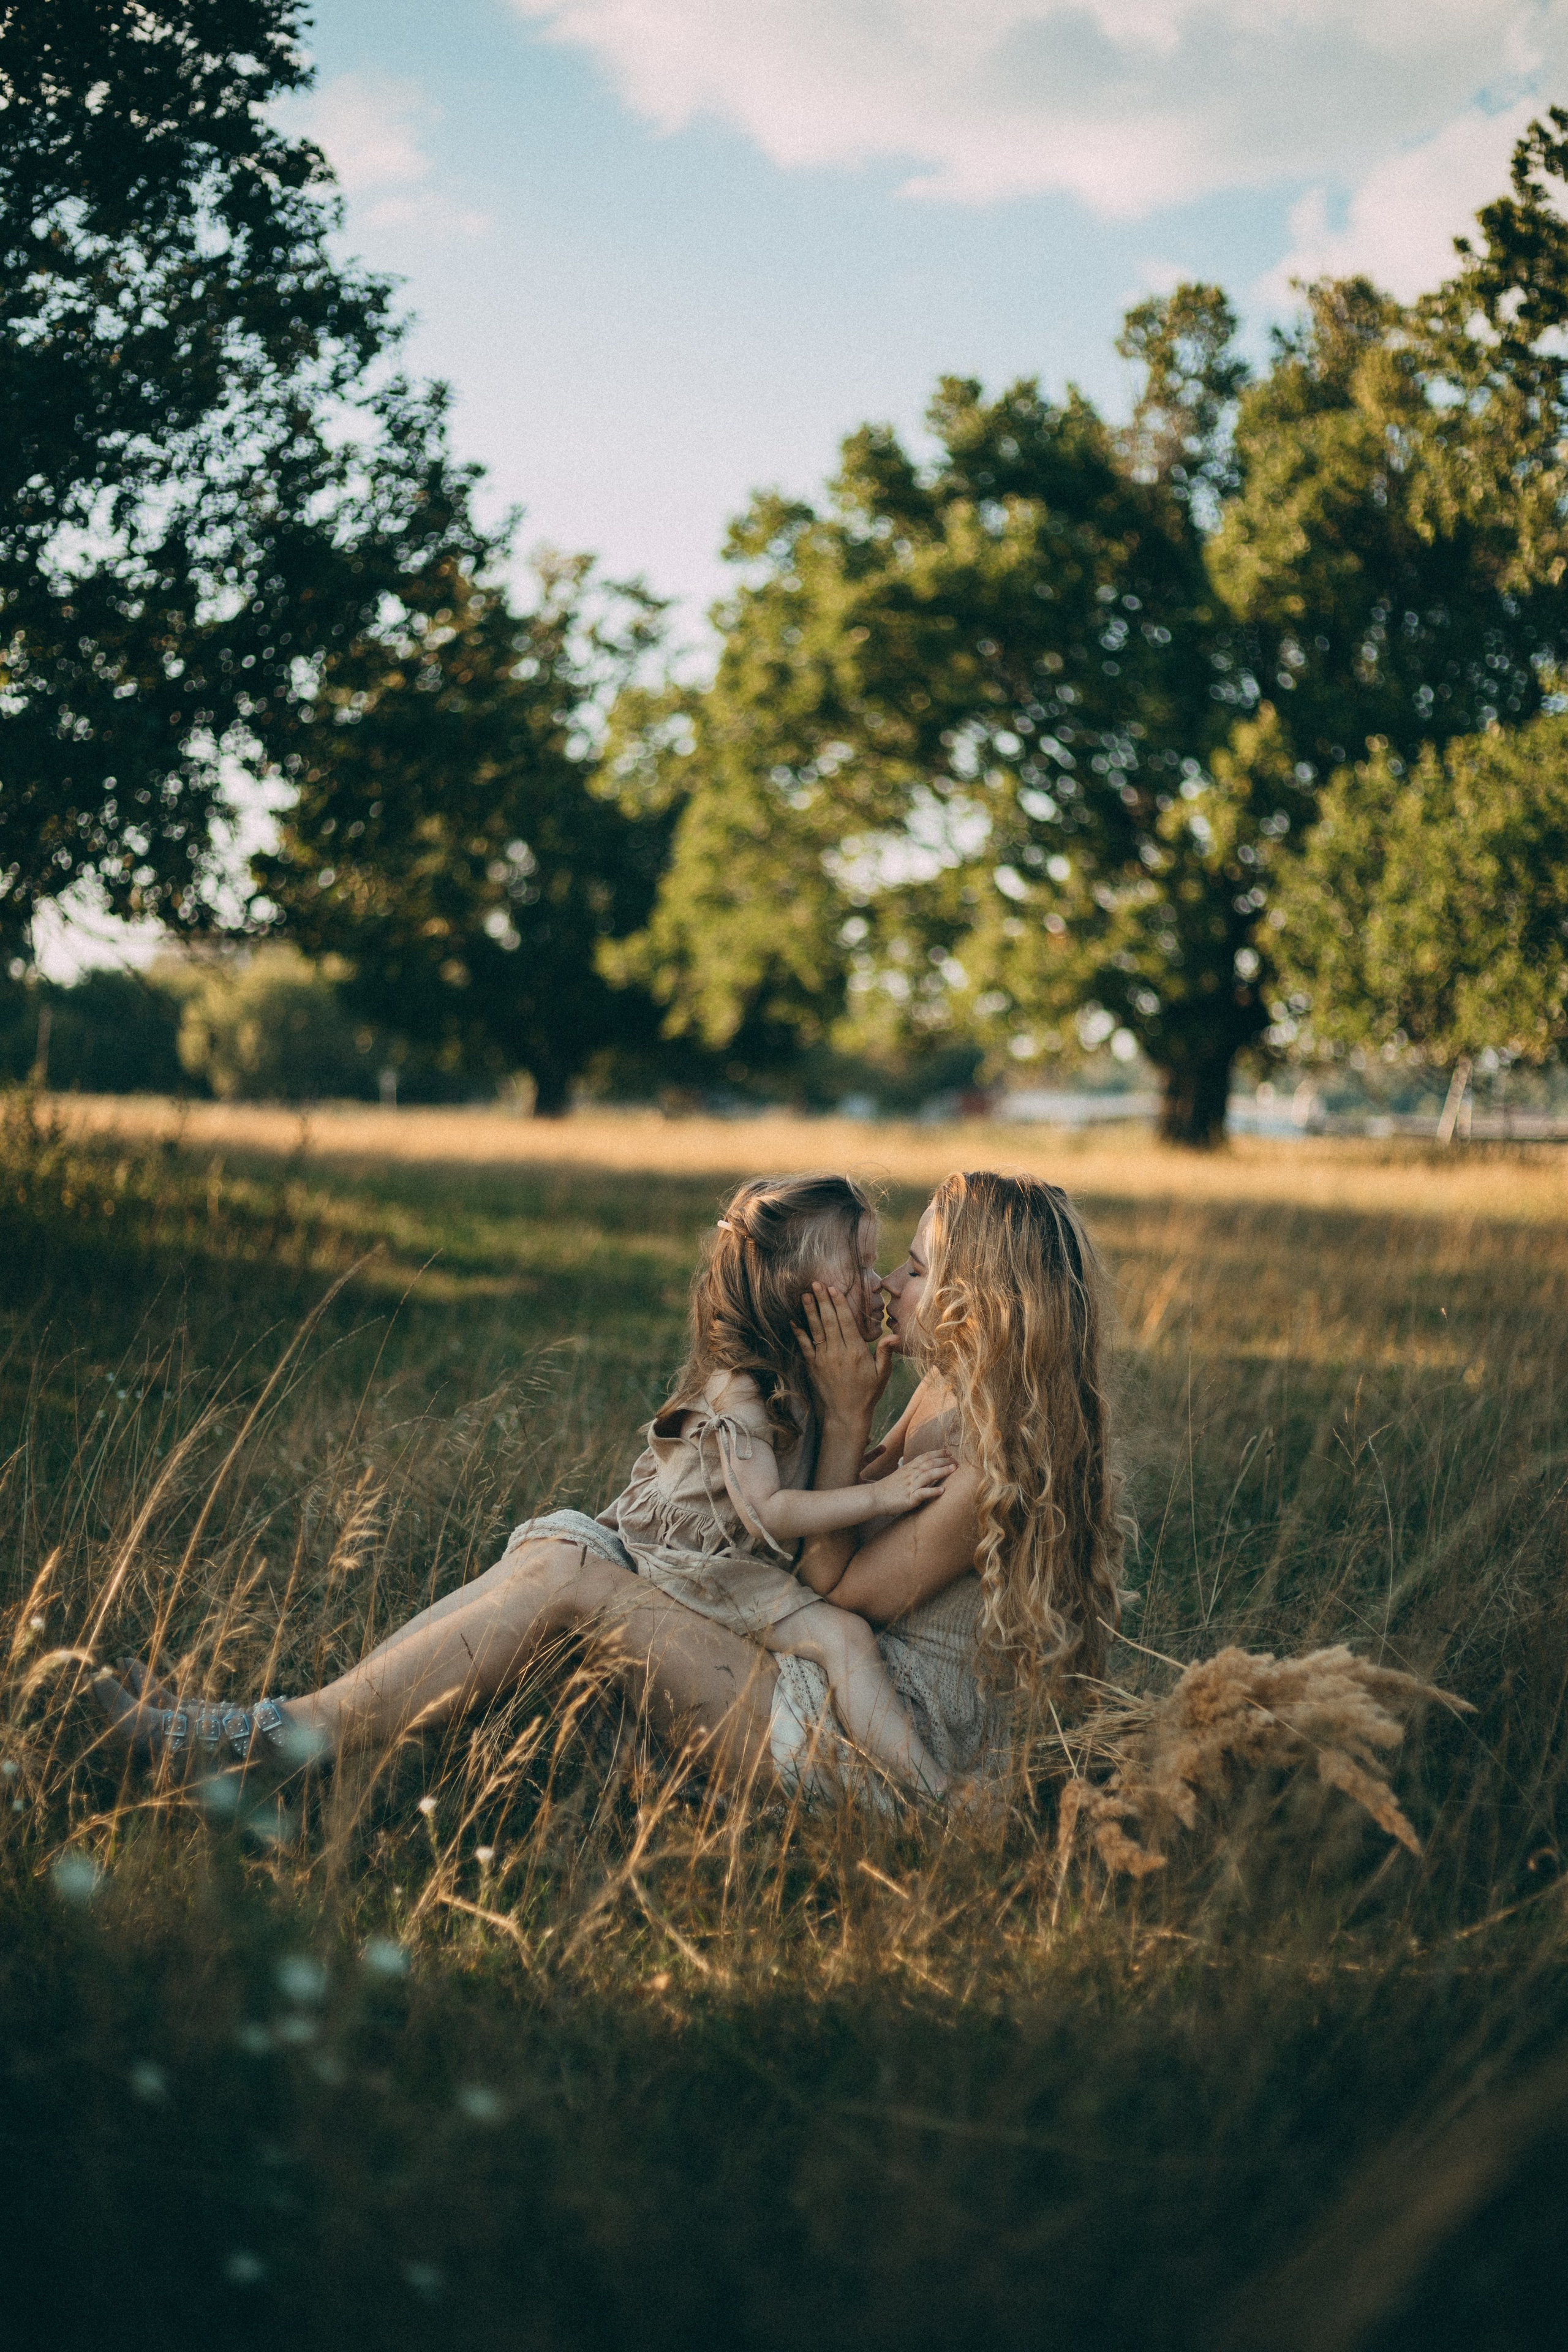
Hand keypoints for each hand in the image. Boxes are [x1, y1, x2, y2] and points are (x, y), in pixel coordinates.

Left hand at [795, 1282, 893, 1424]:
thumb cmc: (867, 1394)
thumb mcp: (882, 1375)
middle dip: (822, 1300)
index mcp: (856, 1352)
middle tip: (816, 1283)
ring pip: (815, 1330)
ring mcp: (823, 1359)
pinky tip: (793, 1320)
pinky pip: (804, 1346)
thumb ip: (886, 1353)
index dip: (839, 1304)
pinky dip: (798, 1333)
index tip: (833, 1289)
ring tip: (804, 1295)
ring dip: (809, 1311)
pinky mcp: (813, 1366)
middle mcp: (838, 1353)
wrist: (846, 1415)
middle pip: (829, 1321)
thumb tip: (895, 1335)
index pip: (846, 1322)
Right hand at [876, 1450, 955, 1515]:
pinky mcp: (908, 1498)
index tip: (948, 1452)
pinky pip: (922, 1493)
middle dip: (944, 1461)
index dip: (937, 1453)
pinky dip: (932, 1491)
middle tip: (957, 1461)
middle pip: (929, 1464)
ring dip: (942, 1471)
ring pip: (928, 1475)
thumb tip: (921, 1469)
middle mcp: (909, 1475)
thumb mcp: (899, 1476)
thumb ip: (910, 1471)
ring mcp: (909, 1486)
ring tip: (954, 1470)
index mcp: (908, 1469)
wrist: (873, 1497)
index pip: (924, 1457)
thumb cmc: (886, 1489)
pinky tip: (942, 1491)